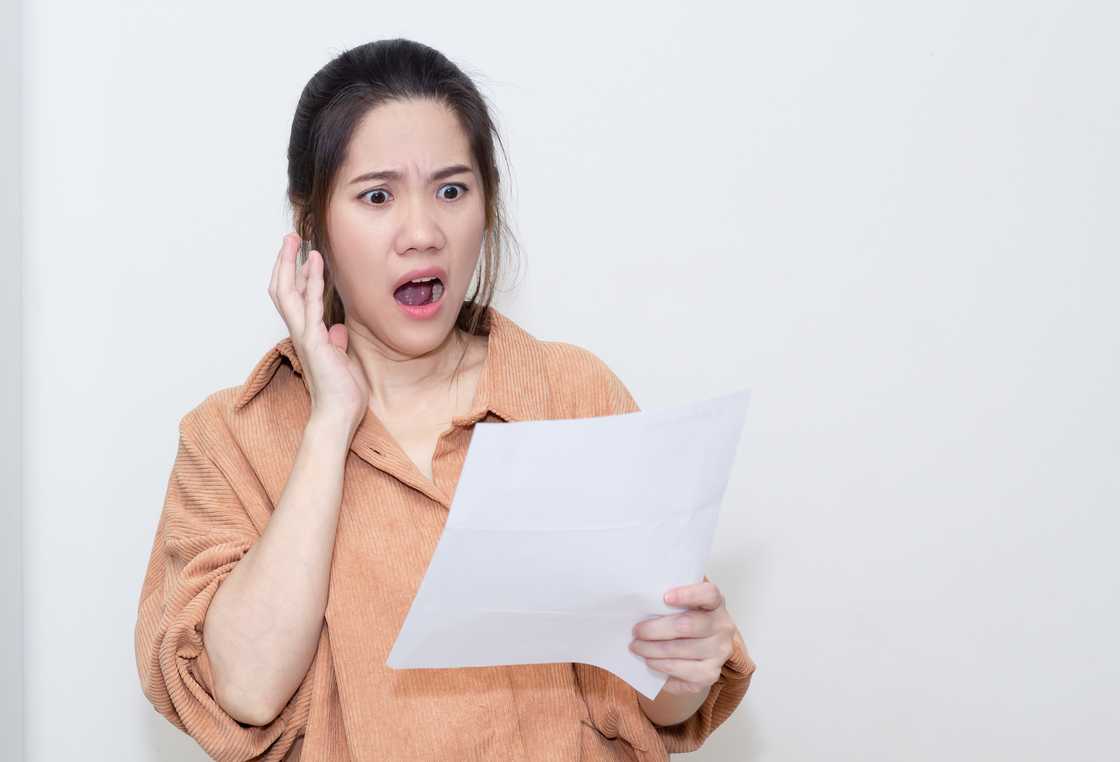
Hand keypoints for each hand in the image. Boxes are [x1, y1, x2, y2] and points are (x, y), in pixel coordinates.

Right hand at [269, 233, 369, 430]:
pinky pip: (310, 306)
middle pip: (281, 290)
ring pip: (288, 293)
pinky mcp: (313, 341)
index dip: (294, 276)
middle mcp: (300, 333)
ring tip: (296, 241)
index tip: (302, 255)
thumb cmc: (342, 395)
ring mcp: (304, 336)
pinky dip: (311, 282)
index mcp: (307, 337)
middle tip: (289, 239)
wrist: (339, 417)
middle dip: (284, 262)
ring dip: (292, 264)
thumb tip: (337, 330)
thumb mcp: (341, 362)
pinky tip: (315, 263)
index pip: (293, 300)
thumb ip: (336, 344)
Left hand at [629, 579, 736, 695]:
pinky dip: (662, 666)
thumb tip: (639, 607)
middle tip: (636, 631)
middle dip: (655, 629)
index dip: (689, 594)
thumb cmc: (687, 621)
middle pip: (687, 625)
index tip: (665, 597)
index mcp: (715, 603)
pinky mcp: (711, 673)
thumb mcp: (684, 606)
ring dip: (653, 649)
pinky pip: (682, 671)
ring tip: (637, 647)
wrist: (704, 649)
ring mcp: (719, 652)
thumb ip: (670, 603)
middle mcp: (722, 627)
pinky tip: (650, 661)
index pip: (709, 594)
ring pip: (681, 650)